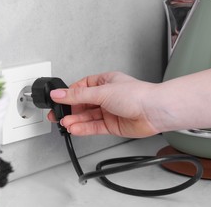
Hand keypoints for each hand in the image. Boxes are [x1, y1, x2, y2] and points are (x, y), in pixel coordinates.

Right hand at [48, 67, 210, 137]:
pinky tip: (75, 128)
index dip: (70, 94)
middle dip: (70, 109)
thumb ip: (78, 96)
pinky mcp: (113, 125)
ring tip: (64, 123)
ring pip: (88, 116)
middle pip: (83, 103)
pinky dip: (84, 128)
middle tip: (56, 114)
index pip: (82, 87)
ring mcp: (110, 111)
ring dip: (75, 120)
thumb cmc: (137, 95)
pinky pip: (94, 127)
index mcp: (106, 81)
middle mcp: (108, 96)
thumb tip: (59, 93)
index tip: (57, 99)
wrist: (153, 111)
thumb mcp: (102, 92)